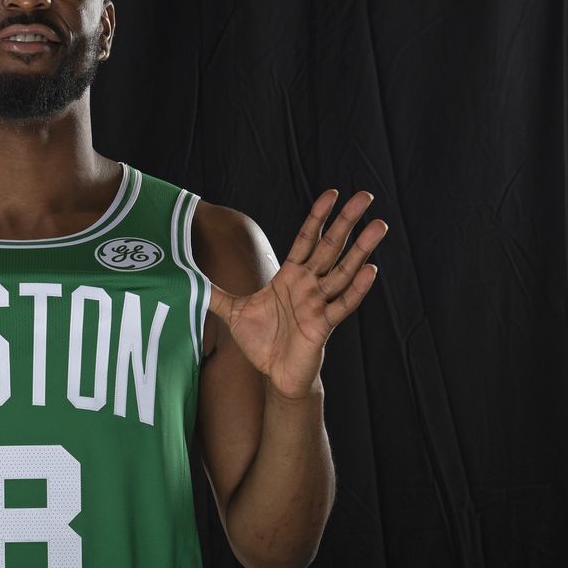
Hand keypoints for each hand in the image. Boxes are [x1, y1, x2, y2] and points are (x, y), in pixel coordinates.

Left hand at [208, 190, 386, 399]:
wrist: (276, 374)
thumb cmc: (262, 341)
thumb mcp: (233, 312)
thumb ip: (214, 293)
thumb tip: (189, 280)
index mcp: (290, 276)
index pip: (306, 239)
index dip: (317, 216)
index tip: (331, 192)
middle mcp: (309, 285)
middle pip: (330, 246)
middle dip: (346, 221)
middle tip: (365, 196)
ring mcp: (319, 303)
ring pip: (344, 271)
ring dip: (361, 248)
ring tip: (378, 226)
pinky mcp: (324, 324)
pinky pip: (343, 304)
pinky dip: (358, 288)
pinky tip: (371, 270)